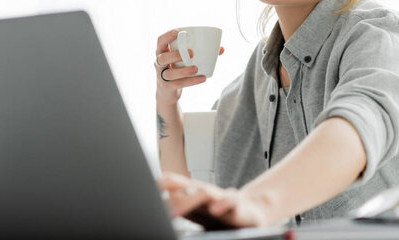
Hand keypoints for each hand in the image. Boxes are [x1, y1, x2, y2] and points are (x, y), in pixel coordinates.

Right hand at [155, 29, 224, 102]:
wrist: (168, 91)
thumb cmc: (178, 68)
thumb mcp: (185, 59)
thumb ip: (201, 52)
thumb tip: (221, 48)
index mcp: (162, 52)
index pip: (160, 41)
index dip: (167, 36)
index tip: (178, 32)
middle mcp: (158, 63)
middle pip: (162, 57)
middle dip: (175, 54)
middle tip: (192, 52)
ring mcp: (161, 76)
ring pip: (169, 73)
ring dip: (183, 71)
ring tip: (196, 68)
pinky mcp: (167, 87)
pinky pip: (178, 84)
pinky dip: (191, 81)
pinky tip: (202, 78)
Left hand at [158, 172, 272, 228]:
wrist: (254, 211)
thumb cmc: (223, 214)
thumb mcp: (199, 212)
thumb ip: (182, 208)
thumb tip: (160, 207)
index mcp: (194, 195)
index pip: (174, 185)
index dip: (159, 185)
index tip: (143, 187)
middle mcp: (206, 193)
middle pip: (185, 187)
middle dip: (168, 195)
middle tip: (153, 206)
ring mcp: (221, 197)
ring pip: (205, 193)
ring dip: (189, 201)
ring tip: (174, 213)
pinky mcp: (238, 206)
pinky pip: (231, 202)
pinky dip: (224, 204)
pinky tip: (216, 210)